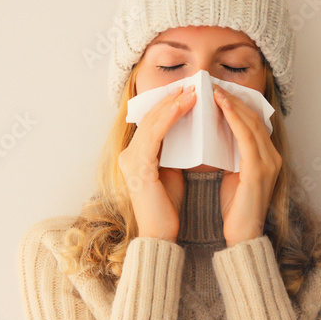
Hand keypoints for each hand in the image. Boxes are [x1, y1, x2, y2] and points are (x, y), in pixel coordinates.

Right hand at [117, 83, 196, 241]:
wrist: (159, 234)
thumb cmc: (166, 207)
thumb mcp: (170, 172)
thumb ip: (172, 152)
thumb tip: (188, 131)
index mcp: (135, 155)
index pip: (152, 123)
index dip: (168, 105)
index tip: (188, 92)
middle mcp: (128, 154)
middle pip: (150, 117)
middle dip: (172, 99)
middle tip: (192, 85)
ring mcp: (131, 159)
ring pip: (152, 122)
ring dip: (173, 104)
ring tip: (192, 91)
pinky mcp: (139, 166)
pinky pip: (155, 135)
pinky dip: (170, 118)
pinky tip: (183, 106)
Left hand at [212, 83, 280, 246]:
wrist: (243, 237)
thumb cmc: (235, 210)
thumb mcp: (233, 175)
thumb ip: (232, 156)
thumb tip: (216, 136)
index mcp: (267, 158)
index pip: (253, 123)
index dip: (238, 105)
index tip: (219, 92)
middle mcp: (272, 157)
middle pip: (254, 118)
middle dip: (234, 99)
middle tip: (214, 85)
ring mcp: (268, 163)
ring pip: (251, 124)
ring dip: (233, 104)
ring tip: (215, 90)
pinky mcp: (259, 171)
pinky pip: (246, 137)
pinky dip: (234, 119)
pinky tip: (222, 107)